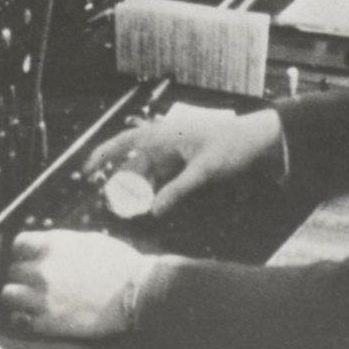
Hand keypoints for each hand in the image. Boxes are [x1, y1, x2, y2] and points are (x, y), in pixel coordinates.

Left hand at [1, 229, 158, 339]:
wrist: (136, 292)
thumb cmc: (118, 262)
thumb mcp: (89, 241)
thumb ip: (61, 244)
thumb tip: (44, 248)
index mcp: (54, 246)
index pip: (19, 244)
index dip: (24, 250)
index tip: (29, 256)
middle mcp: (42, 270)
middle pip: (12, 270)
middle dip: (23, 273)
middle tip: (36, 279)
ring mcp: (42, 298)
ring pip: (9, 294)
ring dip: (19, 294)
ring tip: (32, 297)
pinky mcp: (46, 322)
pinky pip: (20, 318)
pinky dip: (25, 316)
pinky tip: (37, 313)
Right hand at [81, 103, 282, 218]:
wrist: (261, 141)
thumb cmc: (233, 147)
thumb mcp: (206, 169)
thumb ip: (178, 190)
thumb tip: (153, 212)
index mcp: (167, 135)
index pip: (127, 141)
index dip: (104, 153)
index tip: (87, 170)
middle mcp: (167, 143)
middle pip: (135, 166)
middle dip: (124, 187)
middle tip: (118, 211)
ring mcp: (175, 155)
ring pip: (147, 176)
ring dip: (140, 193)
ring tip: (132, 213)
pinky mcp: (184, 165)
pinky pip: (162, 180)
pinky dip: (155, 193)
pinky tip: (152, 207)